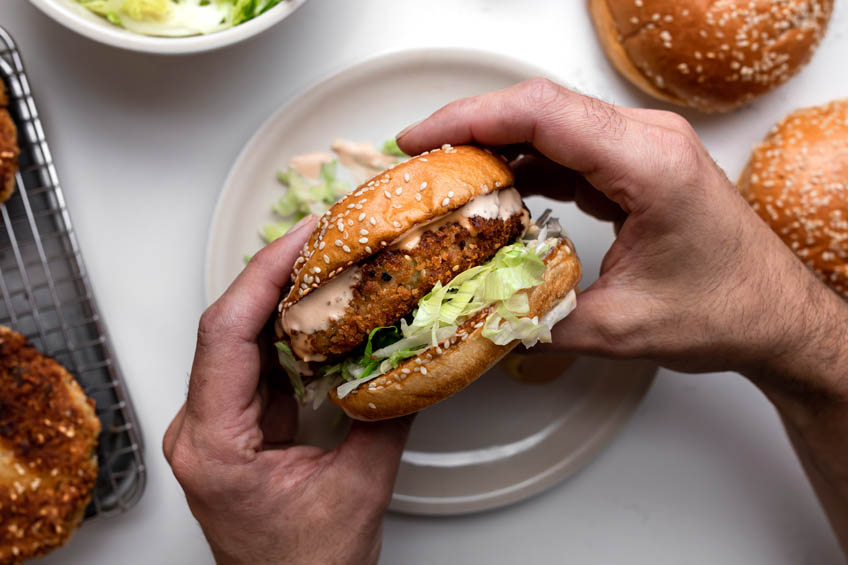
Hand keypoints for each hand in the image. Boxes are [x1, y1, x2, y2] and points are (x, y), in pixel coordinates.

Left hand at [163, 218, 412, 564]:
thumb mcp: (360, 489)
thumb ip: (387, 416)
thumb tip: (412, 356)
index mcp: (214, 444)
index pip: (225, 335)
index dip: (263, 275)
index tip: (303, 238)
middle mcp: (200, 428)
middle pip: (228, 326)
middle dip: (276, 273)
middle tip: (325, 236)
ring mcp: (214, 423)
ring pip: (240, 337)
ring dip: (283, 296)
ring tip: (327, 260)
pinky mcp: (235, 423)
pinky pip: (256, 360)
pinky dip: (289, 328)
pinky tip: (321, 309)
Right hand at [397, 78, 839, 375]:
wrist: (774, 315)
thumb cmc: (726, 311)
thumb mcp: (620, 328)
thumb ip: (539, 320)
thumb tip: (478, 317)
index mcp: (650, 164)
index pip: (543, 115)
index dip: (471, 120)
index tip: (420, 140)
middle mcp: (647, 141)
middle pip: (540, 109)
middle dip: (470, 128)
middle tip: (419, 161)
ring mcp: (641, 149)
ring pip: (549, 126)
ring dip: (493, 146)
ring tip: (445, 178)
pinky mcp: (633, 167)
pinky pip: (565, 151)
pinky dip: (522, 165)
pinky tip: (492, 190)